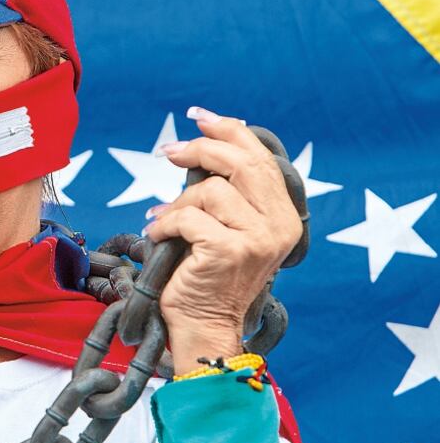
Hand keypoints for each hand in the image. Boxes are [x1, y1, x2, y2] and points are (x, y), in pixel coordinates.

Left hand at [145, 107, 301, 374]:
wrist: (204, 326)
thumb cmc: (207, 276)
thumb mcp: (227, 228)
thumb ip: (228, 193)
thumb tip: (202, 145)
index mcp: (283, 215)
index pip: (260, 158)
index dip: (230, 131)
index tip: (200, 116)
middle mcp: (279, 225)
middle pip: (239, 164)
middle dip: (200, 149)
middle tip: (169, 151)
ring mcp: (257, 238)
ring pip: (209, 191)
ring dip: (177, 202)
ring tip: (163, 220)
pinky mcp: (230, 250)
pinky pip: (189, 217)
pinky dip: (166, 223)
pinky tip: (158, 235)